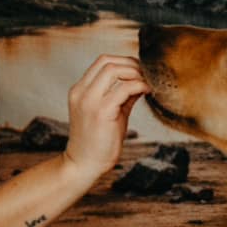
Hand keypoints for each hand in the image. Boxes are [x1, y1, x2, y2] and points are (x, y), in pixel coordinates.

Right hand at [64, 54, 146, 180]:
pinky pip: (124, 89)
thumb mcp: (109, 111)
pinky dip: (138, 86)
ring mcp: (89, 100)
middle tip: (146, 76)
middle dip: (131, 64)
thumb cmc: (97, 141)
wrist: (84, 164)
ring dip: (135, 73)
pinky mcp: (101, 112)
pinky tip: (147, 92)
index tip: (139, 71)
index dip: (124, 61)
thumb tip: (141, 80)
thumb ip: (122, 95)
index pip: (102, 62)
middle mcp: (81, 92)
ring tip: (147, 84)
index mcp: (80, 90)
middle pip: (107, 61)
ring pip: (113, 70)